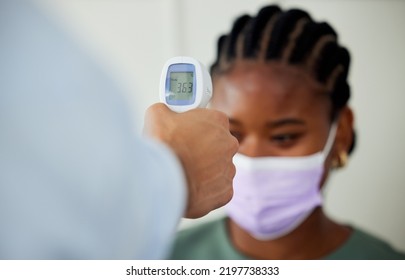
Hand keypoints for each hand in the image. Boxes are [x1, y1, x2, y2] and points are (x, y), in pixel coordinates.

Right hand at [143, 103, 237, 217]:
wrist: (161, 179)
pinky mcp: (225, 192)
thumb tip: (162, 111)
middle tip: (184, 153)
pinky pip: (217, 189)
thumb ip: (166, 109)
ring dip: (204, 170)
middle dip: (202, 149)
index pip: (213, 121)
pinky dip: (205, 189)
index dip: (198, 127)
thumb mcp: (158, 114)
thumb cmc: (162, 145)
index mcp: (218, 121)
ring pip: (218, 168)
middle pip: (218, 145)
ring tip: (183, 172)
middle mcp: (229, 144)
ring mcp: (228, 169)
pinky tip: (189, 186)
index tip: (187, 132)